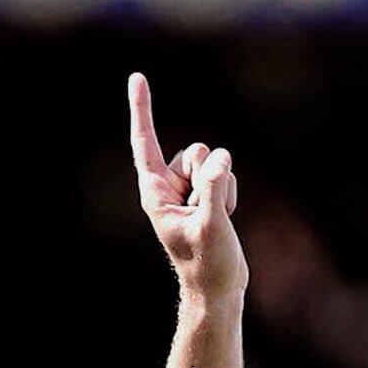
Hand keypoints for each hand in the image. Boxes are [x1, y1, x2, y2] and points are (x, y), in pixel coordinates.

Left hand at [129, 71, 246, 301]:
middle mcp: (168, 188)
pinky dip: (230, 192)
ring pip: (213, 159)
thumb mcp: (212, 227)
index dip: (143, 111)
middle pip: (194, 151)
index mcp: (156, 195)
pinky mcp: (204, 195)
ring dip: (223, 185)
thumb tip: (219, 158)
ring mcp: (187, 191)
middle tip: (207, 214)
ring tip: (217, 220)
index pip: (146, 145)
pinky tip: (224, 218)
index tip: (137, 77)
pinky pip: (225, 173)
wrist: (217, 290)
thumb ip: (214, 189)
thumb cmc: (208, 266)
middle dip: (210, 174)